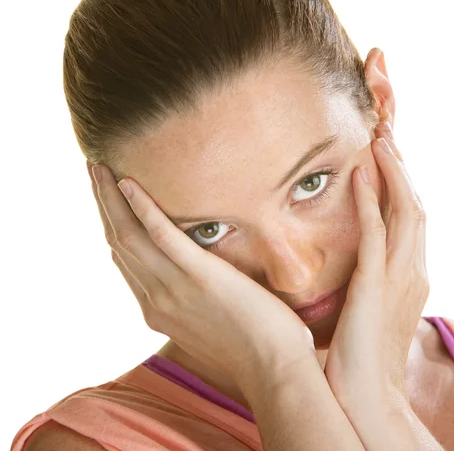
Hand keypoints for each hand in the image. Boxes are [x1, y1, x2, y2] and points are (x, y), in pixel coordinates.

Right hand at [85, 162, 315, 388]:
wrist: (274, 370)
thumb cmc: (253, 349)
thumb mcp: (210, 326)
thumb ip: (193, 304)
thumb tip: (198, 282)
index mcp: (158, 310)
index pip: (125, 262)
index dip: (114, 228)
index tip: (109, 204)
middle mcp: (156, 299)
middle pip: (118, 242)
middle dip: (103, 205)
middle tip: (94, 172)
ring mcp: (174, 288)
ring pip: (129, 235)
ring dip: (111, 197)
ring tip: (100, 167)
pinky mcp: (200, 275)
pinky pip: (162, 235)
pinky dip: (142, 208)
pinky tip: (130, 183)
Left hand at [324, 118, 428, 410]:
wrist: (367, 395)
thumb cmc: (362, 355)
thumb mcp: (372, 309)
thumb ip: (372, 281)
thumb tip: (356, 262)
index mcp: (413, 275)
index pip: (412, 218)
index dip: (403, 184)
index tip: (388, 156)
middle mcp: (414, 270)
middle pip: (415, 206)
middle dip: (403, 169)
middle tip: (386, 135)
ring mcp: (399, 277)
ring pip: (404, 211)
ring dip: (392, 173)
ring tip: (379, 141)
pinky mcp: (376, 285)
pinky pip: (376, 233)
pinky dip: (371, 200)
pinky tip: (360, 174)